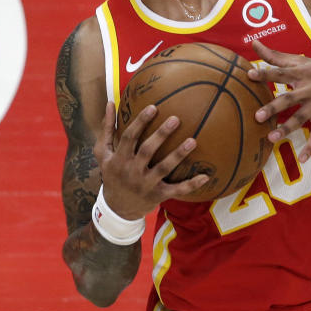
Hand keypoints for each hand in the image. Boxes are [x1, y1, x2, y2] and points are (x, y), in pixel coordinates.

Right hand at [94, 102, 208, 217]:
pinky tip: (206, 176)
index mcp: (119, 159)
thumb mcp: (104, 154)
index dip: (140, 122)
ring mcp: (146, 184)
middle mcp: (132, 171)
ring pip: (163, 168)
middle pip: (147, 150)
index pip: (129, 137)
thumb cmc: (112, 174)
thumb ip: (107, 129)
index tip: (154, 107)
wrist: (116, 208)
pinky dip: (191, 185)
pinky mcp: (158, 195)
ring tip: (193, 141)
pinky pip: (176, 190)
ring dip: (178, 155)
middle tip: (176, 119)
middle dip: (161, 135)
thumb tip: (111, 102)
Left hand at [247, 39, 310, 161]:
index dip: (267, 73)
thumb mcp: (302, 61)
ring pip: (302, 118)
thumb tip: (253, 43)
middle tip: (257, 116)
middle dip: (274, 107)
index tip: (250, 75)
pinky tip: (302, 158)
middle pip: (290, 98)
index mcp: (303, 73)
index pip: (282, 72)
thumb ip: (276, 55)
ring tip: (271, 138)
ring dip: (287, 128)